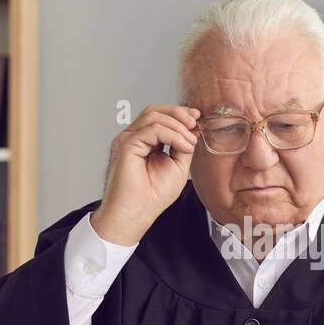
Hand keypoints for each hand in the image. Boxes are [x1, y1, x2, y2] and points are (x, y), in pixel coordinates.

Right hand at [90, 104, 199, 245]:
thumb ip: (183, 146)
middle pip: (155, 111)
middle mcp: (133, 138)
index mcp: (144, 142)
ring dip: (178, 125)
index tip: (197, 118)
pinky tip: (183, 146)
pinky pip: (152, 129)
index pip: (160, 117)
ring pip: (153, 116)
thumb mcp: (178, 167)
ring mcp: (128, 139)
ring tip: (190, 142)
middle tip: (195, 121)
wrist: (136, 214)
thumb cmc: (152, 197)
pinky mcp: (126, 145)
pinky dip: (172, 134)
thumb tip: (193, 130)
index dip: (179, 113)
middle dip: (178, 112)